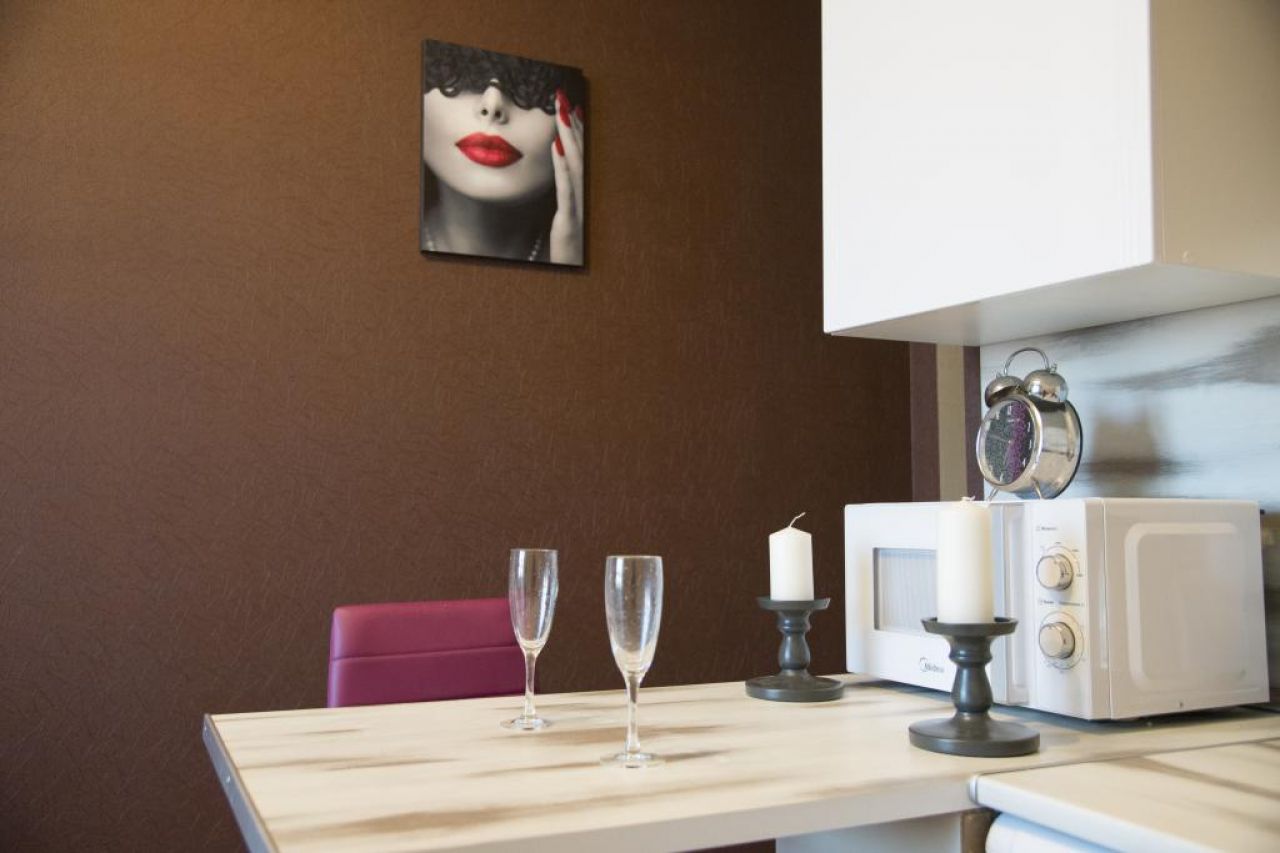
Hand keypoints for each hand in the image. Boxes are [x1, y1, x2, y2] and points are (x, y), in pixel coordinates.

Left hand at [550, 90, 583, 264]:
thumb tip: (556, 170)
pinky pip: (566, 188)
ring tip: (559, 113)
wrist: (573, 278)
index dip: (575, 129)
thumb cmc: (566, 249)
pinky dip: (562, 166)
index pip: (578, 155)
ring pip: (574, 165)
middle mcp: (583, 196)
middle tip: (562, 96)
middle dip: (571, 123)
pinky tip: (556, 147)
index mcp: (580, 194)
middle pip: (579, 153)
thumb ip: (562, 195)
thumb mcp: (564, 216)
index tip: (568, 105)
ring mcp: (578, 207)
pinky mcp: (568, 219)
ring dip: (567, 136)